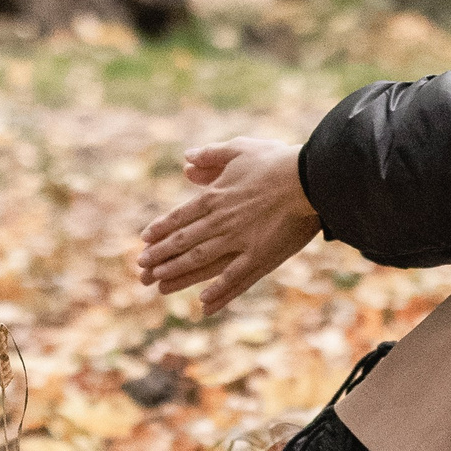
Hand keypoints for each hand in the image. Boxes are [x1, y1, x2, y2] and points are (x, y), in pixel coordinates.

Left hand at [136, 137, 320, 315]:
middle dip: (161, 254)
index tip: (144, 239)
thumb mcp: (240, 148)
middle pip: (185, 241)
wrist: (308, 178)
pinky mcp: (260, 255)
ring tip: (159, 282)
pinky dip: (218, 290)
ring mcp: (239, 240)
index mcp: (215, 196)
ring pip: (201, 260)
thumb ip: (211, 154)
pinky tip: (203, 302)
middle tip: (141, 267)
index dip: (161, 229)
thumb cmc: (276, 160)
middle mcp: (221, 221)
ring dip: (178, 271)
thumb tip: (186, 160)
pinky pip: (235, 277)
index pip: (180, 216)